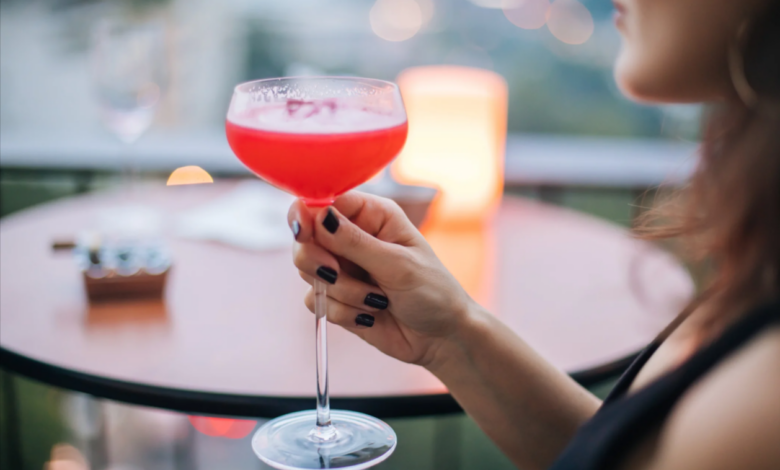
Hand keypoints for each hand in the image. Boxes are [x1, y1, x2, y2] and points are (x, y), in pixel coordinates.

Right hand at [289, 191, 473, 366]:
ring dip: (342, 292)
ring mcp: (343, 268)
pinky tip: (371, 316)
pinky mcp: (337, 298)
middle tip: (337, 273)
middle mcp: (353, 237)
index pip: (325, 202)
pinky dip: (342, 313)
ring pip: (309, 272)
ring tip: (377, 300)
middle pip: (306, 237)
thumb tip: (318, 216)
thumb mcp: (397, 263)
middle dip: (318, 261)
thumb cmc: (432, 291)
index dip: (308, 215)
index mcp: (372, 215)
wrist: (442, 338)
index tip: (304, 232)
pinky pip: (316, 301)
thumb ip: (354, 242)